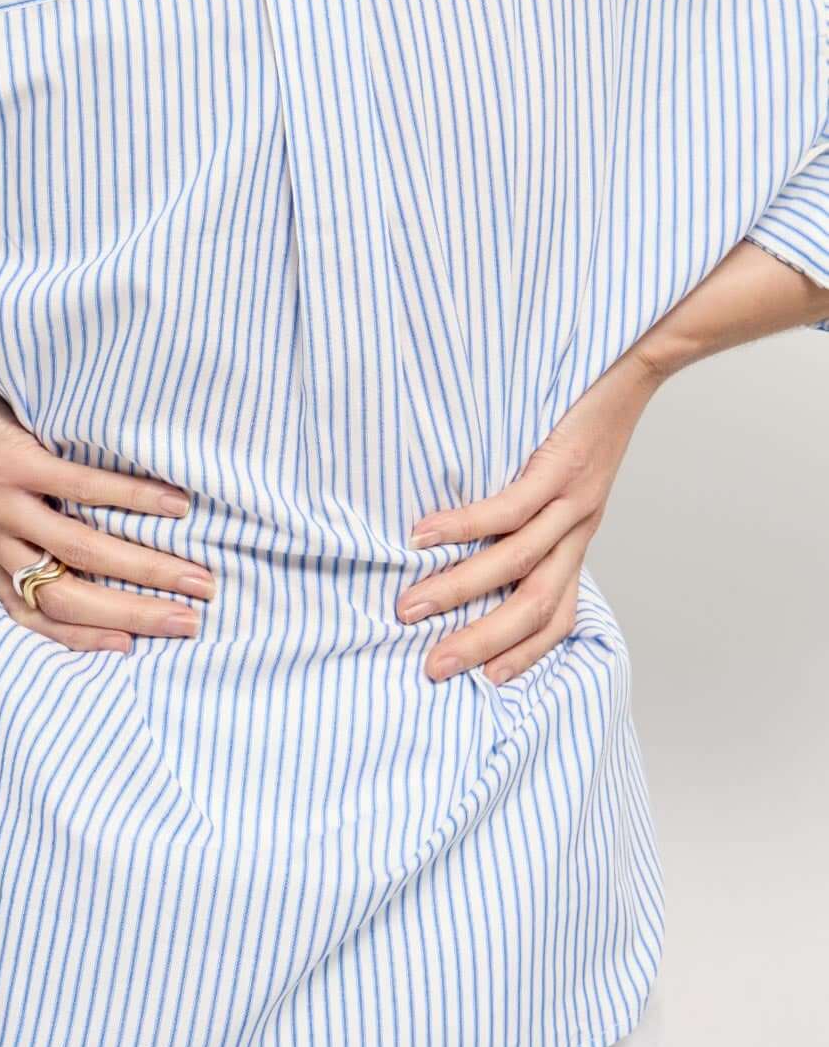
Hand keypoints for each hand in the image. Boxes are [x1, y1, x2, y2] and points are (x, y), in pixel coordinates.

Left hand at [0, 341, 213, 653]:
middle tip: (191, 621)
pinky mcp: (14, 462)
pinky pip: (84, 489)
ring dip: (147, 570)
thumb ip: (12, 514)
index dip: (83, 637)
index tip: (131, 645)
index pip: (33, 613)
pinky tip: (173, 505)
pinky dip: (134, 500)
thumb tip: (71, 519)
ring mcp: (5, 502)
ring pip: (84, 553)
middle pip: (69, 597)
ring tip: (197, 575)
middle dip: (136, 615)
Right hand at [398, 347, 663, 684]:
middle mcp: (579, 530)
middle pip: (535, 607)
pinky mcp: (559, 469)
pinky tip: (423, 535)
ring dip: (459, 592)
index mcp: (579, 537)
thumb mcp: (567, 477)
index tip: (484, 681)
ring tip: (410, 607)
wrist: (636, 365)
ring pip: (515, 566)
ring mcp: (572, 502)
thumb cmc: (587, 417)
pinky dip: (462, 527)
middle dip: (481, 642)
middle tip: (432, 667)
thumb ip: (535, 511)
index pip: (560, 615)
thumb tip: (477, 535)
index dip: (526, 653)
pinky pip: (507, 511)